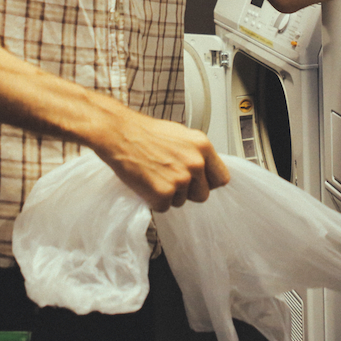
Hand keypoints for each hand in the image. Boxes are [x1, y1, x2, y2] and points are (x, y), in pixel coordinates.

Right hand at [94, 109, 230, 211]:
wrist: (119, 133)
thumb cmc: (145, 133)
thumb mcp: (181, 136)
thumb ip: (196, 153)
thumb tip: (204, 170)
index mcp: (202, 146)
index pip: (221, 178)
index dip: (208, 183)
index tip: (199, 183)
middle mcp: (196, 163)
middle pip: (203, 195)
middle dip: (187, 192)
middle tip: (169, 178)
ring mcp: (181, 180)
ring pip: (182, 202)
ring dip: (168, 195)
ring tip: (154, 175)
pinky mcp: (164, 193)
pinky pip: (163, 207)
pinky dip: (153, 200)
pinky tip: (146, 182)